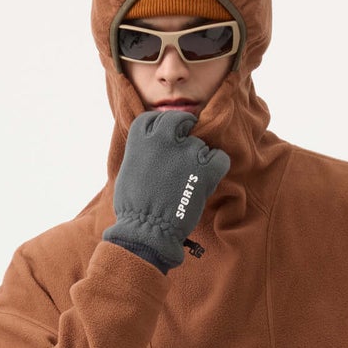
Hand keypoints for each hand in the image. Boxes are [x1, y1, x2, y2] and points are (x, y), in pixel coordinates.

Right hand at [101, 108, 230, 270]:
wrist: (146, 229)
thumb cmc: (133, 207)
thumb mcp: (128, 170)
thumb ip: (141, 152)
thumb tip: (151, 149)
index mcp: (141, 137)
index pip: (155, 118)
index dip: (162, 125)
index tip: (166, 135)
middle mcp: (164, 138)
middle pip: (179, 120)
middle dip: (184, 128)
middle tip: (187, 143)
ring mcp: (187, 152)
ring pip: (200, 143)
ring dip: (197, 157)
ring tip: (190, 178)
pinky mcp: (205, 169)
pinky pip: (220, 157)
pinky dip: (217, 165)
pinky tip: (209, 176)